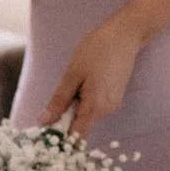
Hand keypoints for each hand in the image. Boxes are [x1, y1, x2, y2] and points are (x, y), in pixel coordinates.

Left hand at [39, 13, 145, 135]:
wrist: (125, 34)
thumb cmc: (97, 49)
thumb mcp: (73, 74)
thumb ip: (59, 100)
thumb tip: (44, 121)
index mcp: (95, 107)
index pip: (75, 135)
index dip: (59, 136)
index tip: (45, 130)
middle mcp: (107, 110)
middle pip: (80, 124)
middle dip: (65, 115)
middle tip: (60, 92)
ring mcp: (112, 104)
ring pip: (86, 113)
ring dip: (74, 104)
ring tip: (75, 79)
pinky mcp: (114, 96)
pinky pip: (94, 105)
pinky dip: (84, 98)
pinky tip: (84, 79)